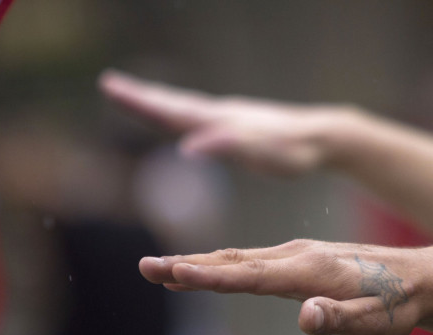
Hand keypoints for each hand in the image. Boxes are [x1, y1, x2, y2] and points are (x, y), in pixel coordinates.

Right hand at [99, 70, 347, 175]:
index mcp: (219, 121)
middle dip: (140, 97)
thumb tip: (187, 147)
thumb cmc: (294, 151)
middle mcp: (221, 114)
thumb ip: (227, 147)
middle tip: (109, 84)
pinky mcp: (240, 124)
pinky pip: (202, 116)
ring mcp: (230, 117)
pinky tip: (184, 118)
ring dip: (159, 101)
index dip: (140, 103)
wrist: (323, 136)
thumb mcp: (262, 153)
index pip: (171, 111)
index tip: (111, 88)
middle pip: (173, 104)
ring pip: (187, 107)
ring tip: (137, 94)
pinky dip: (182, 112)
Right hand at [139, 239, 432, 334]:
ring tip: (165, 268)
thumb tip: (306, 316)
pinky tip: (213, 267)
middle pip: (236, 261)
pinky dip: (226, 263)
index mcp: (310, 272)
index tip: (173, 272)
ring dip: (201, 262)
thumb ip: (340, 318)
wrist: (420, 277)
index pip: (251, 276)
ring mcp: (301, 253)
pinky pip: (256, 260)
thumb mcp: (374, 322)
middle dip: (189, 265)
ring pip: (242, 258)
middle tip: (147, 267)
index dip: (210, 276)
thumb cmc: (395, 305)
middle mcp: (300, 256)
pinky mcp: (304, 257)